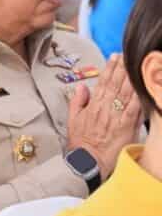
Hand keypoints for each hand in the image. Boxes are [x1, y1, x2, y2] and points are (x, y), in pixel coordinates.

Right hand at [66, 53, 142, 176]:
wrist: (87, 161)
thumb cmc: (81, 143)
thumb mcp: (72, 120)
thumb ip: (77, 102)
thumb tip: (82, 87)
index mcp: (92, 105)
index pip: (102, 82)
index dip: (109, 68)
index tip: (114, 56)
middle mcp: (105, 108)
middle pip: (116, 83)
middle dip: (122, 67)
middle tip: (128, 54)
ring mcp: (116, 115)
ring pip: (126, 91)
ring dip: (131, 76)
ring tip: (135, 64)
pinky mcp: (126, 125)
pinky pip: (135, 107)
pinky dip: (139, 95)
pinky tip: (143, 85)